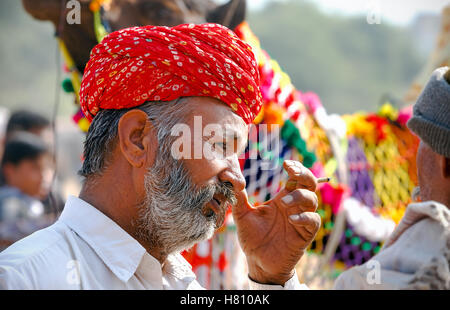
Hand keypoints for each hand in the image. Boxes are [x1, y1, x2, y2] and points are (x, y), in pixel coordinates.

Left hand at [232, 160, 320, 284]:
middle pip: (310, 183)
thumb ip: (238, 196)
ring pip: (312, 200)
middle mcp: (295, 206)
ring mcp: (301, 219)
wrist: (258, 262)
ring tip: (282, 202)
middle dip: (304, 174)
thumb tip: (227, 175)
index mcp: (283, 198)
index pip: (296, 177)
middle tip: (291, 172)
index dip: (295, 168)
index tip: (285, 164)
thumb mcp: (242, 215)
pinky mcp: (305, 234)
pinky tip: (291, 219)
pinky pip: (313, 221)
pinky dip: (304, 217)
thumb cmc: (252, 238)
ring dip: (299, 197)